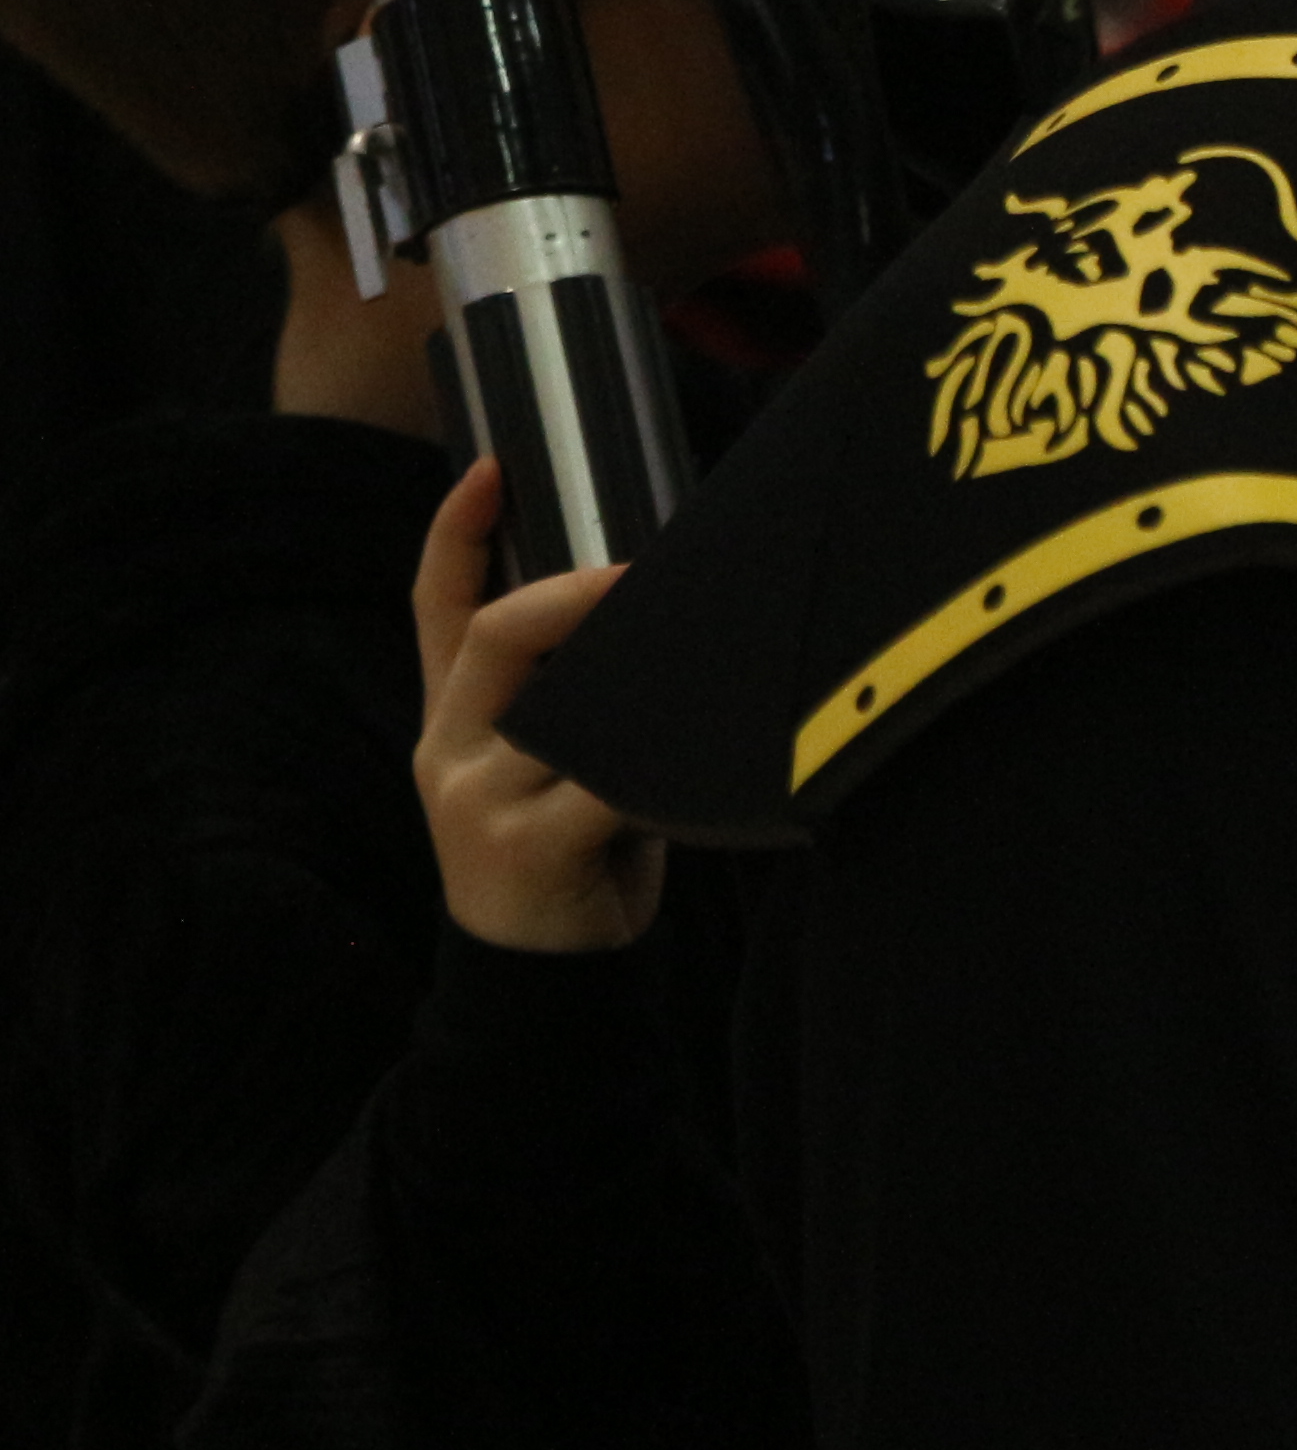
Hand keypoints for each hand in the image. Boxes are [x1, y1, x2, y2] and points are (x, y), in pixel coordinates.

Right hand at [409, 458, 658, 955]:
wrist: (539, 982)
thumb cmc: (571, 856)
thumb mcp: (551, 770)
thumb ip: (574, 704)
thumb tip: (662, 617)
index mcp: (452, 722)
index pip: (435, 610)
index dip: (454, 535)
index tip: (489, 468)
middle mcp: (449, 750)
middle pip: (496, 635)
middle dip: (574, 593)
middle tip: (646, 571)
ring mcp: (477, 799)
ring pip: (558, 705)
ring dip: (634, 676)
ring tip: (701, 643)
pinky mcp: (523, 845)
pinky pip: (603, 780)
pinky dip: (657, 762)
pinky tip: (706, 749)